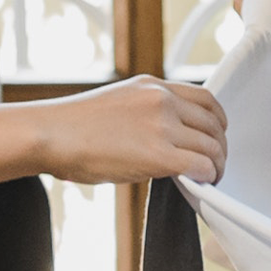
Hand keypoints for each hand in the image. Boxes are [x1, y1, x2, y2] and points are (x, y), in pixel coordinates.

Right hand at [33, 77, 225, 184]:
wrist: (50, 133)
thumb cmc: (72, 126)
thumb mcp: (117, 103)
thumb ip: (145, 112)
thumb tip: (164, 138)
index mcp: (152, 86)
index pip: (205, 98)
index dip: (218, 120)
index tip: (216, 135)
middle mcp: (162, 100)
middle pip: (213, 124)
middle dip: (220, 147)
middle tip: (216, 164)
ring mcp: (161, 125)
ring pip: (211, 146)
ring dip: (217, 165)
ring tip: (211, 179)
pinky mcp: (158, 154)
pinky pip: (200, 166)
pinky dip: (209, 177)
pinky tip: (202, 185)